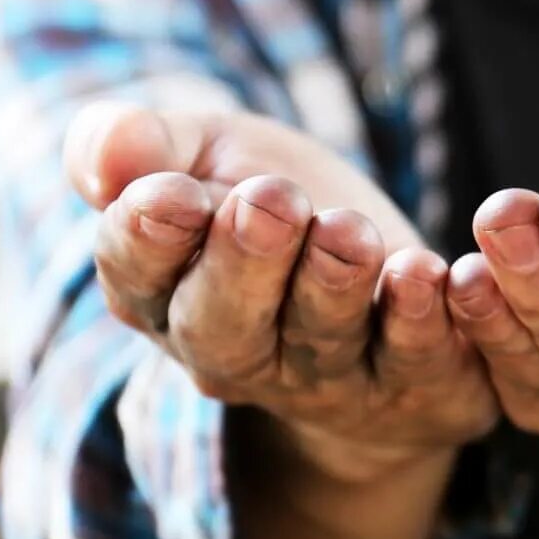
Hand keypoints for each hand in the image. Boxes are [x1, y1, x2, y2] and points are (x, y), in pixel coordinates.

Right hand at [64, 103, 498, 480]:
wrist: (390, 282)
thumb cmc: (281, 209)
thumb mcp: (209, 157)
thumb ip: (146, 147)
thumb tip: (106, 160)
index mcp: (165, 298)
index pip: (138, 277)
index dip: (151, 238)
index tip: (174, 192)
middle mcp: (239, 357)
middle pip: (225, 328)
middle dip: (245, 264)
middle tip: (271, 201)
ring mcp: (330, 385)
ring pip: (322, 345)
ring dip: (334, 285)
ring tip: (349, 229)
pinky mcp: (419, 390)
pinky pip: (420, 361)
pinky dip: (425, 319)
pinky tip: (431, 271)